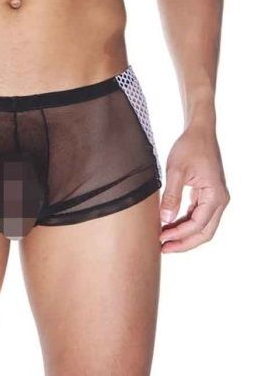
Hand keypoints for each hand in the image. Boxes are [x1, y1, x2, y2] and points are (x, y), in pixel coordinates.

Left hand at [159, 126, 229, 252]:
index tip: (161, 239)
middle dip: (184, 243)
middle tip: (163, 249)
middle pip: (204, 232)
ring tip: (164, 239)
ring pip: (203, 226)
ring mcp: (215, 198)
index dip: (179, 235)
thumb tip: (165, 220)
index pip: (198, 225)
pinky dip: (186, 223)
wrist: (200, 131)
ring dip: (185, 235)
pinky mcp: (208, 195)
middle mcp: (220, 200)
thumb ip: (171, 196)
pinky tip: (170, 225)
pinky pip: (199, 216)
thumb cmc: (189, 147)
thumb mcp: (176, 170)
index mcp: (215, 196)